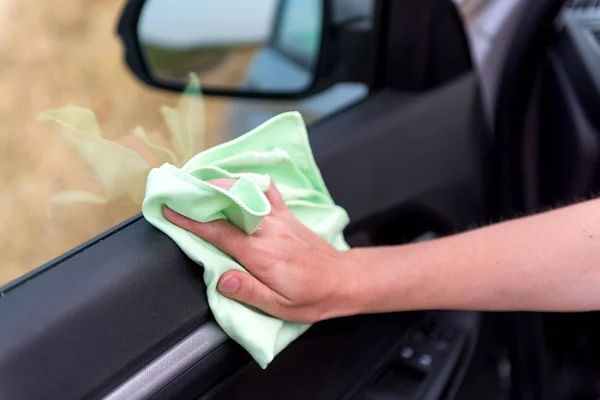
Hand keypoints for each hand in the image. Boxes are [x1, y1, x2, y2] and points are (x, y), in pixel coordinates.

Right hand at [163, 179, 355, 323]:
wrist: (342, 280)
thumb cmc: (311, 297)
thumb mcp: (279, 307)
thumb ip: (248, 291)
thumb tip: (220, 279)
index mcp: (260, 254)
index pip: (218, 232)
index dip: (190, 220)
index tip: (170, 210)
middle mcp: (268, 230)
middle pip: (229, 203)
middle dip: (201, 194)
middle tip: (179, 189)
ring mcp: (278, 218)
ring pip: (246, 191)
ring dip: (221, 184)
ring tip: (199, 184)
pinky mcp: (287, 214)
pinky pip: (267, 189)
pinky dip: (249, 181)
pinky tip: (238, 182)